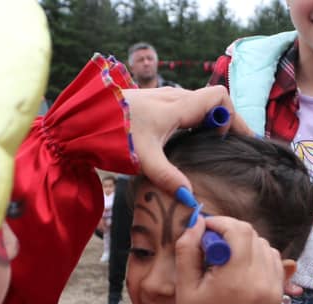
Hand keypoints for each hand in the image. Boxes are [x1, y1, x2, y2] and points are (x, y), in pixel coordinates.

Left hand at [123, 85, 253, 195]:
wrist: (81, 119)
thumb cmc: (112, 134)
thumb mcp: (143, 159)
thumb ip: (168, 177)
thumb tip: (190, 198)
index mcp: (177, 105)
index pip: (219, 97)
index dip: (231, 115)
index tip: (231, 140)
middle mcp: (173, 96)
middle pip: (212, 101)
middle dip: (225, 121)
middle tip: (231, 146)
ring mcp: (161, 98)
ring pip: (198, 103)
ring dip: (209, 120)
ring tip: (213, 146)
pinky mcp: (152, 104)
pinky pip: (183, 107)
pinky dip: (194, 120)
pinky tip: (188, 141)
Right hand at [174, 216, 282, 303]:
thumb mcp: (185, 288)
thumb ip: (187, 251)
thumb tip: (197, 223)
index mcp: (236, 279)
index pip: (238, 231)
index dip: (221, 223)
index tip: (206, 229)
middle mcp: (261, 281)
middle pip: (252, 236)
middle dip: (231, 233)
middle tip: (214, 245)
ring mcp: (273, 288)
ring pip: (264, 246)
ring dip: (246, 245)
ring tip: (228, 260)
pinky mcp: (278, 294)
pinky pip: (273, 262)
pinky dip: (259, 257)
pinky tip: (243, 269)